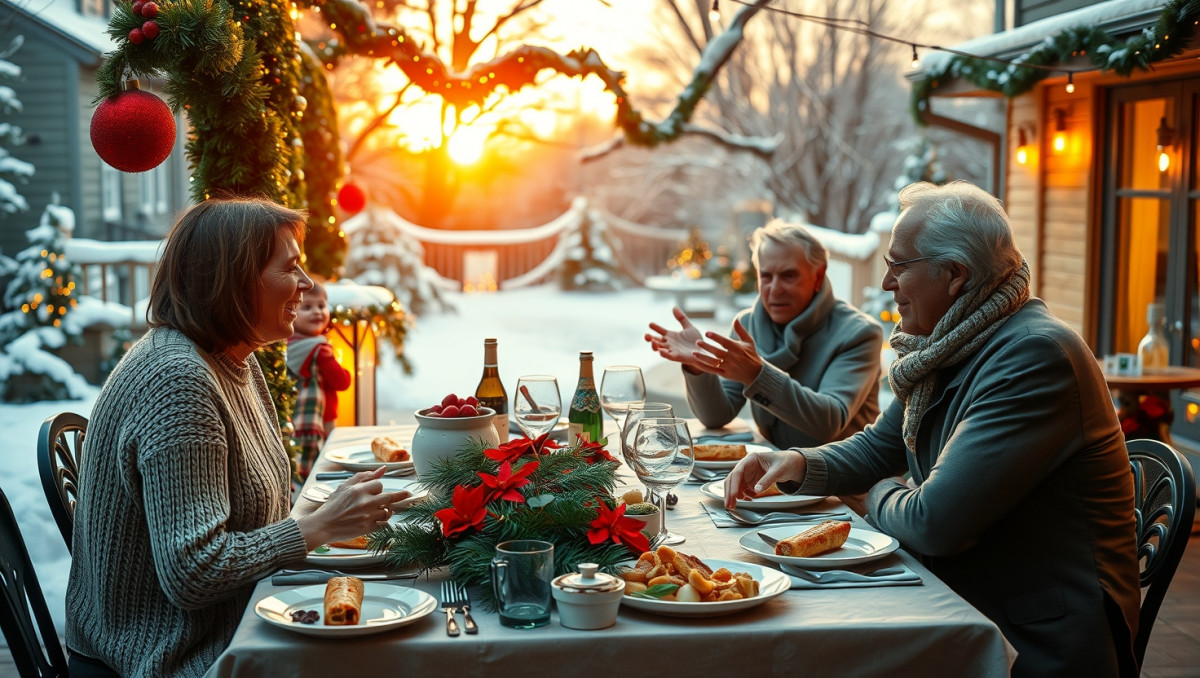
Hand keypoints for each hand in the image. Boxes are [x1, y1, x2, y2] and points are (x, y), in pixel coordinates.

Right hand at [296, 466, 411, 549]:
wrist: (323, 525)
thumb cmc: (333, 506)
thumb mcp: (345, 486)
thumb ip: (363, 476)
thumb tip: (382, 469)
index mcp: (358, 490)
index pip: (379, 485)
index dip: (378, 488)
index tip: (375, 491)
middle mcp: (365, 503)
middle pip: (389, 497)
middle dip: (399, 496)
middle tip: (408, 494)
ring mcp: (367, 517)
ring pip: (388, 511)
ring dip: (387, 510)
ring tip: (380, 510)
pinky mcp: (367, 529)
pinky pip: (384, 524)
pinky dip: (382, 522)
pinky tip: (376, 520)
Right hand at [645, 307, 706, 371]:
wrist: (704, 352)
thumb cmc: (696, 341)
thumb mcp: (688, 327)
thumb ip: (682, 318)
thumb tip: (674, 307)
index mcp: (671, 336)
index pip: (660, 331)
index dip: (655, 328)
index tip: (650, 324)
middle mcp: (669, 344)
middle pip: (656, 341)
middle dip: (650, 338)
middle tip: (646, 335)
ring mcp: (672, 350)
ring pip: (660, 349)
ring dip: (655, 346)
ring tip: (652, 342)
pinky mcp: (677, 357)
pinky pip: (669, 356)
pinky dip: (664, 354)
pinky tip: (661, 351)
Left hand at [698, 319, 763, 384]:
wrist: (755, 373)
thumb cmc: (751, 354)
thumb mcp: (748, 341)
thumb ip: (740, 330)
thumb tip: (735, 318)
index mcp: (738, 349)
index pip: (725, 342)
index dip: (716, 337)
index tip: (707, 333)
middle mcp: (733, 358)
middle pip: (717, 352)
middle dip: (707, 347)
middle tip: (697, 341)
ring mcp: (728, 367)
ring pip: (713, 362)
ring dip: (703, 358)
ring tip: (694, 353)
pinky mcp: (725, 375)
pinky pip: (712, 371)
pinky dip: (704, 367)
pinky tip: (696, 362)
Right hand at [723, 449, 805, 509]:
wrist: (792, 464)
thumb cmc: (785, 462)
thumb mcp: (778, 471)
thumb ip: (767, 480)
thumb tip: (756, 491)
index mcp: (751, 459)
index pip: (737, 472)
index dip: (733, 485)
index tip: (733, 497)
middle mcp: (746, 466)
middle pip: (732, 479)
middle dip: (729, 493)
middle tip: (729, 506)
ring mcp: (748, 474)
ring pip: (735, 486)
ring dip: (733, 496)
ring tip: (735, 506)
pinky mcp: (751, 481)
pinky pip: (742, 490)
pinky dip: (742, 497)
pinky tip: (746, 501)